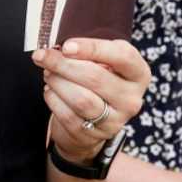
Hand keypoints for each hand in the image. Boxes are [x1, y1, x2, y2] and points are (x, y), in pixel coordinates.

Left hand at [33, 38, 149, 163]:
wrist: (97, 121)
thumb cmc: (99, 80)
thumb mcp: (104, 62)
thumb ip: (89, 53)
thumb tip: (59, 51)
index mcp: (139, 74)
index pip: (122, 56)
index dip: (92, 49)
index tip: (66, 46)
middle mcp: (131, 98)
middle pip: (96, 77)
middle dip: (64, 64)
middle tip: (43, 56)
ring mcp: (115, 120)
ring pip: (81, 99)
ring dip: (58, 82)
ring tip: (48, 73)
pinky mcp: (95, 135)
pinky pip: (68, 115)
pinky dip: (54, 99)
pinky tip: (50, 90)